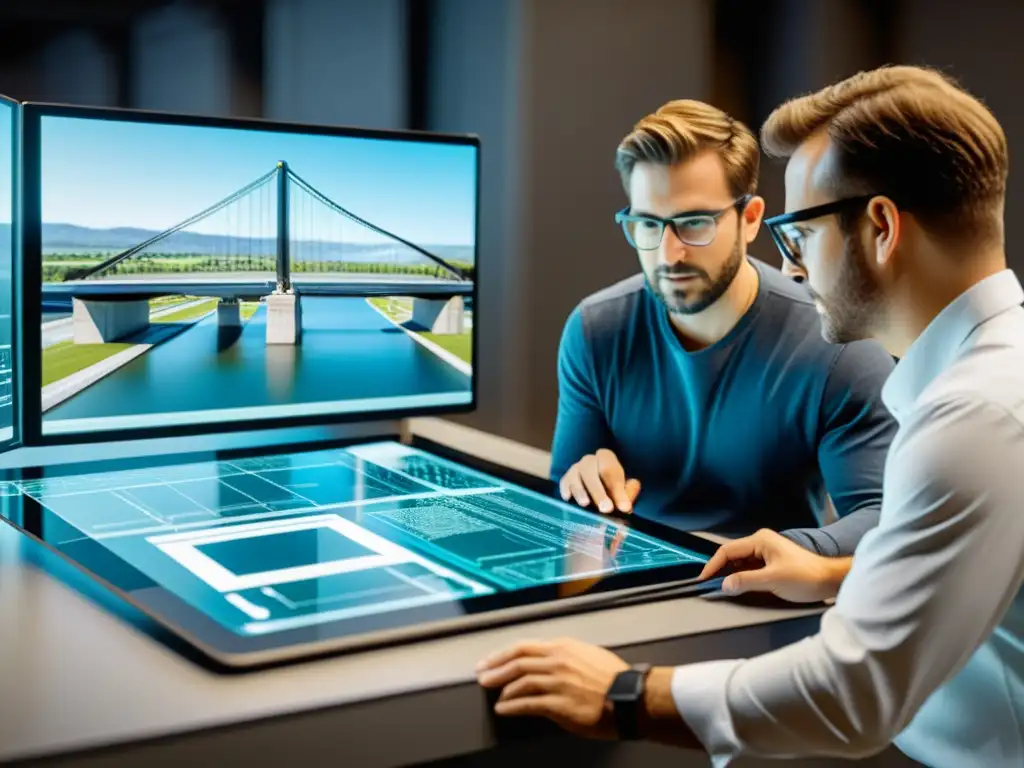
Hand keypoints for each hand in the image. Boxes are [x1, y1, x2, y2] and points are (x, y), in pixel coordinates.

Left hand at [475, 637, 628, 738]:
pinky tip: (504, 709)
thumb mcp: (587, 654)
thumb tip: (545, 661)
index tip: (489, 661)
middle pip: (516, 662)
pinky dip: (512, 706)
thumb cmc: (614, 678)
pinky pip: (528, 703)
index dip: (501, 654)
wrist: (630, 697)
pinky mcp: (558, 704)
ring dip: (502, 688)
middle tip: (482, 676)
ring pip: (519, 682)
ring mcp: (557, 682)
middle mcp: (557, 661)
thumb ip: (564, 656)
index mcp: (562, 647)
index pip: (523, 647)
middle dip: (494, 669)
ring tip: (493, 695)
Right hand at [559, 449, 640, 513]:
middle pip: (590, 472)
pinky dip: (566, 490)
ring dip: (581, 491)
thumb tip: (626, 504)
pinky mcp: (566, 480)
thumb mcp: (625, 493)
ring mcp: (575, 469)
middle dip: (598, 492)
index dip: (618, 489)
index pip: (610, 470)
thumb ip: (628, 495)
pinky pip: (564, 483)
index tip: (624, 508)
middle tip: (606, 509)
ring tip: (585, 504)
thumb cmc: (614, 493)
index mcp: (606, 458)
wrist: (600, 497)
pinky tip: (569, 499)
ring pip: (575, 477)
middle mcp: (589, 461)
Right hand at [699, 528, 850, 603]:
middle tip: (709, 585)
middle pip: (732, 555)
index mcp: (760, 540)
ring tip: (721, 588)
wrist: (830, 580)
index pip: (727, 551)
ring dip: (731, 574)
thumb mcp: (772, 580)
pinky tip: (738, 586)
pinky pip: (750, 567)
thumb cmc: (805, 577)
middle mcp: (761, 542)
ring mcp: (767, 551)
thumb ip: (746, 581)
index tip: (703, 579)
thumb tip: (724, 585)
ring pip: (741, 562)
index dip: (713, 565)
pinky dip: (742, 576)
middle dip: (720, 570)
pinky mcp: (771, 562)